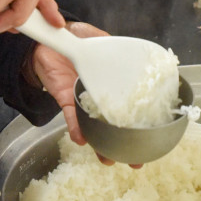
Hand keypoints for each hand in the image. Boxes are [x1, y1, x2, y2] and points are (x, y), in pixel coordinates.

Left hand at [31, 22, 141, 167]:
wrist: (48, 38)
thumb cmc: (76, 39)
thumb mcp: (100, 39)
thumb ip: (114, 47)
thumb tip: (133, 52)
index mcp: (113, 83)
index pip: (130, 106)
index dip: (141, 124)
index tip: (153, 140)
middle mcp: (99, 96)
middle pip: (114, 125)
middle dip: (124, 146)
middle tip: (135, 162)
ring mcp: (83, 100)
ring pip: (94, 128)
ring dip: (100, 145)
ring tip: (108, 160)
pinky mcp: (66, 99)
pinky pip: (71, 116)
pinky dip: (76, 127)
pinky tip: (81, 139)